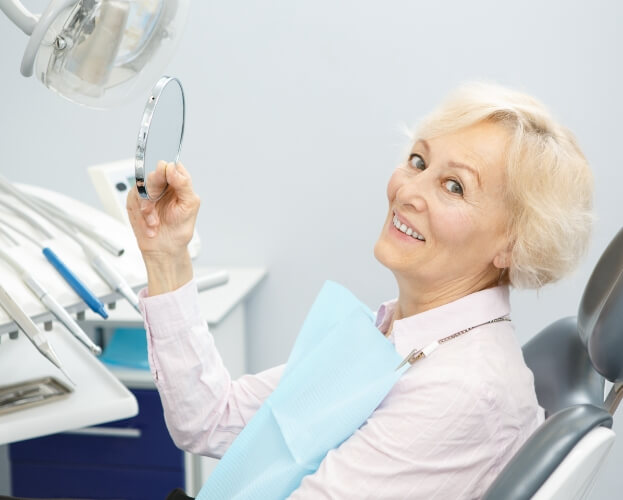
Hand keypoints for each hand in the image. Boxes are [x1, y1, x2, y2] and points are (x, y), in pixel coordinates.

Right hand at [127, 161, 199, 294]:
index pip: (172, 166)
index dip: (167, 169)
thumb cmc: (179, 228)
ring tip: (155, 222)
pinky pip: (134, 200)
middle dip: (154, 189)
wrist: (165, 248)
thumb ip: (184, 184)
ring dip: (148, 207)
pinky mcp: (135, 201)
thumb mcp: (190, 205)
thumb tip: (173, 167)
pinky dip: (142, 215)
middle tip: (156, 200)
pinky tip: (150, 224)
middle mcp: (163, 185)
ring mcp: (148, 192)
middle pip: (154, 173)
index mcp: (178, 183)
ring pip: (142, 188)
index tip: (166, 176)